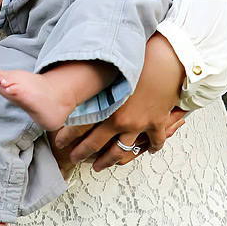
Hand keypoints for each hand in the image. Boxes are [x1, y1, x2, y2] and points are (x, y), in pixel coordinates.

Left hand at [53, 32, 187, 171]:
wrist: (167, 61)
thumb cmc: (140, 60)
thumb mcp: (110, 72)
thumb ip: (95, 84)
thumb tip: (77, 84)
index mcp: (106, 107)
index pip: (79, 126)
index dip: (66, 135)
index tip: (59, 141)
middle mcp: (121, 121)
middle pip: (96, 144)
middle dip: (82, 152)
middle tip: (74, 157)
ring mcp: (140, 125)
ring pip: (121, 151)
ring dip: (109, 160)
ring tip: (101, 166)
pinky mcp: (157, 123)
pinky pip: (155, 141)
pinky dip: (152, 148)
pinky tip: (149, 151)